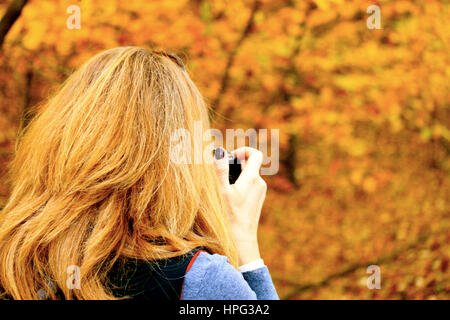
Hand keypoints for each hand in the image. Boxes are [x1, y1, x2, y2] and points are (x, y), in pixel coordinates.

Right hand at [214, 147, 266, 265]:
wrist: (241, 239)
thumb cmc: (230, 216)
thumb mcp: (222, 192)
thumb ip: (221, 170)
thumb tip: (219, 152)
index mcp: (252, 178)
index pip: (255, 154)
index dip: (243, 151)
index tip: (232, 157)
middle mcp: (259, 183)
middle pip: (249, 165)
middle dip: (236, 165)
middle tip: (222, 175)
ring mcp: (260, 192)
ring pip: (249, 176)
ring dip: (237, 177)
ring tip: (224, 189)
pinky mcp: (258, 199)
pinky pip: (250, 185)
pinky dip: (240, 186)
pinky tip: (229, 198)